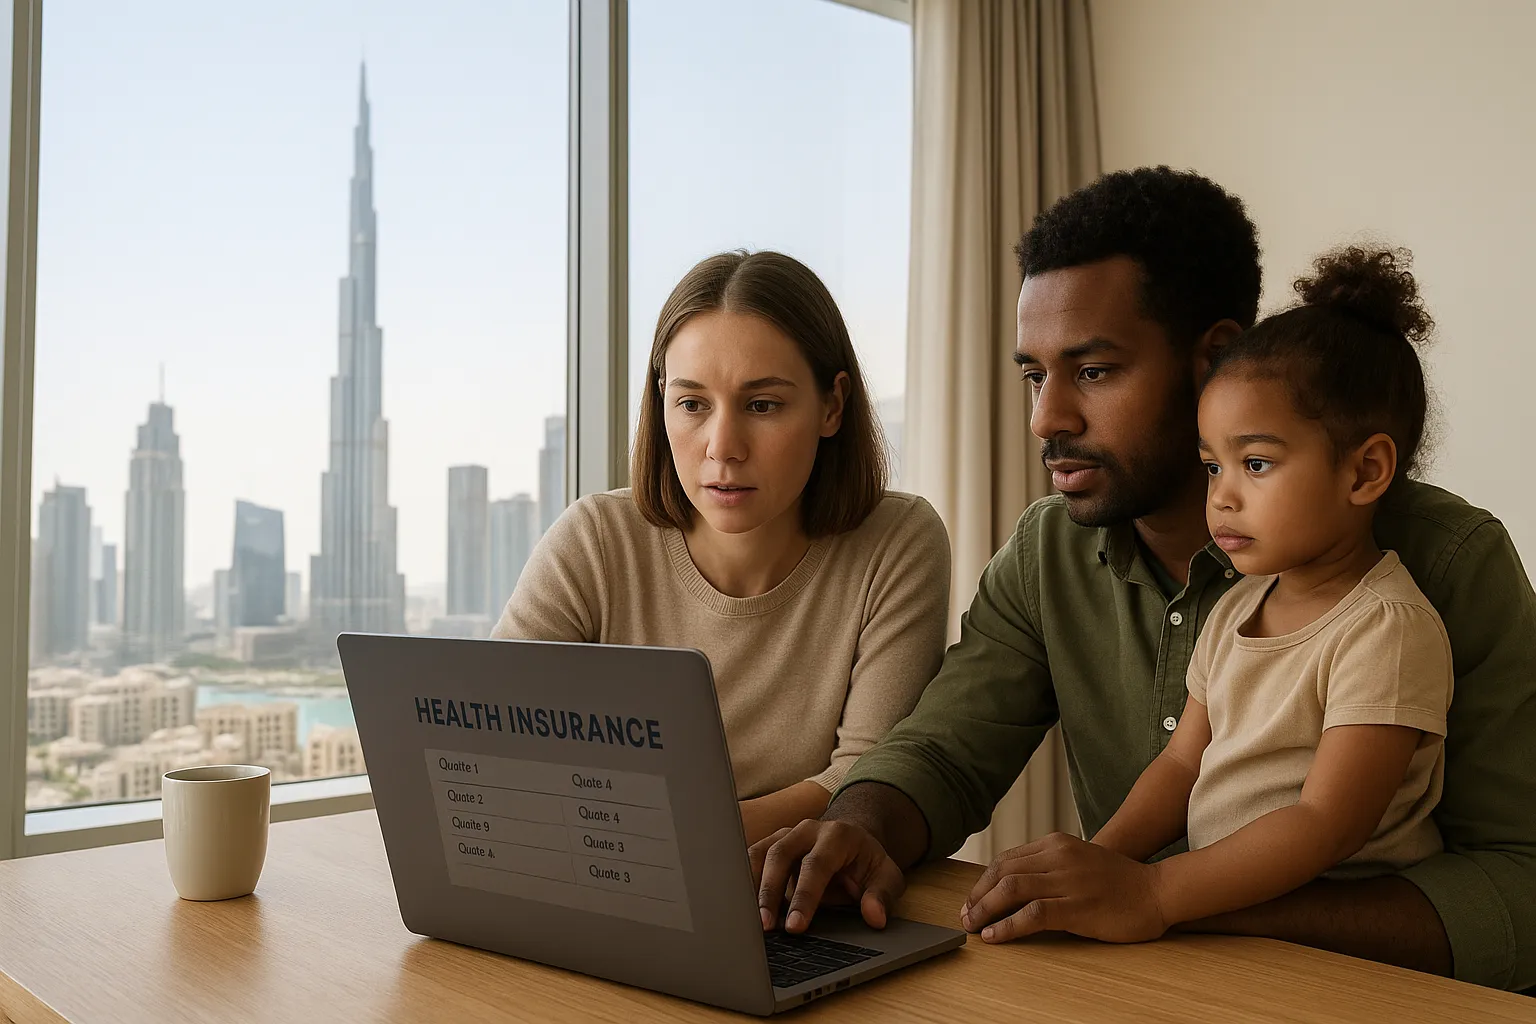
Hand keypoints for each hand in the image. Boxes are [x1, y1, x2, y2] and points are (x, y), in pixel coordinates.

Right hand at [750, 819, 905, 934]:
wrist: (853, 842)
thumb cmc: (867, 863)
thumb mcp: (887, 877)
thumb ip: (882, 895)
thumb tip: (874, 916)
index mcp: (837, 835)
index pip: (816, 865)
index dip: (804, 897)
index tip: (795, 926)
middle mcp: (807, 830)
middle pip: (780, 855)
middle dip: (769, 892)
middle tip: (765, 927)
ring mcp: (786, 834)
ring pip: (759, 853)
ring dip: (751, 887)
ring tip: (748, 919)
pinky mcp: (771, 844)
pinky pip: (751, 858)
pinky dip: (744, 882)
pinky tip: (743, 907)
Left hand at [960, 832, 1166, 943]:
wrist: (1155, 891)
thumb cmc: (1117, 881)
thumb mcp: (1077, 861)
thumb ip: (1048, 867)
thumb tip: (1010, 887)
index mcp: (1055, 843)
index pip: (1006, 859)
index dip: (983, 882)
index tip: (972, 900)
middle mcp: (1058, 856)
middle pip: (1002, 872)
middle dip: (978, 897)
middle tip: (966, 917)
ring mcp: (1067, 880)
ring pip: (1011, 889)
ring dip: (986, 910)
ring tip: (973, 927)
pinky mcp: (1077, 906)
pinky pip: (1032, 914)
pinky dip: (1007, 926)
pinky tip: (996, 936)